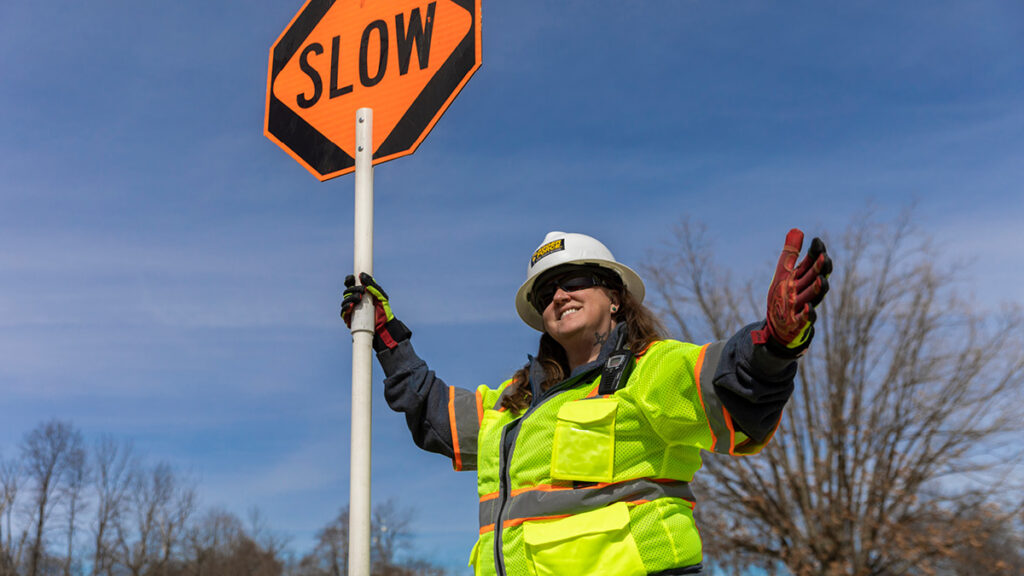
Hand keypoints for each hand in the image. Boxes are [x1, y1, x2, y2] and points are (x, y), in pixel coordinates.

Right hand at [340, 273, 410, 351]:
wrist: (384, 324)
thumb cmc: (383, 308)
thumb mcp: (381, 295)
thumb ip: (373, 285)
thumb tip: (361, 275)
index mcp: (360, 292)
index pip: (351, 283)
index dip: (349, 280)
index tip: (352, 278)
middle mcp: (354, 299)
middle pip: (347, 291)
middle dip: (354, 289)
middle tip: (363, 290)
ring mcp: (351, 308)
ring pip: (345, 300)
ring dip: (350, 297)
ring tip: (359, 298)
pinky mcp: (349, 318)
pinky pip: (343, 312)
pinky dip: (346, 308)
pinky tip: (351, 306)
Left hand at [753, 229, 831, 354]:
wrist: (778, 325)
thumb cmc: (783, 296)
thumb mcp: (784, 273)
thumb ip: (790, 254)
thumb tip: (797, 229)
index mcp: (803, 278)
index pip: (812, 263)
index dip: (815, 253)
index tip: (817, 242)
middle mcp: (806, 291)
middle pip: (816, 278)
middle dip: (820, 269)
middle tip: (823, 257)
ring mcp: (804, 307)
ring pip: (814, 297)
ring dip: (818, 289)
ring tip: (821, 279)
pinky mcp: (799, 322)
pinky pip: (805, 319)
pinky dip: (808, 314)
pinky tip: (808, 308)